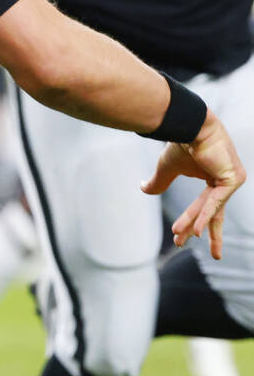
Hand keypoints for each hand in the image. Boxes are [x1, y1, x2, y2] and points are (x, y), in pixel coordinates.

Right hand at [141, 109, 245, 259]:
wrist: (187, 126)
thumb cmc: (180, 143)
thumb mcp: (167, 169)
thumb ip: (158, 182)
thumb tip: (142, 189)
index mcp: (214, 180)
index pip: (205, 208)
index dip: (190, 222)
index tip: (179, 238)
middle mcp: (226, 181)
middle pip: (212, 213)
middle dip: (202, 232)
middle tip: (197, 250)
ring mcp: (232, 180)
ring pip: (212, 209)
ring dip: (196, 225)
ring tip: (185, 240)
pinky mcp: (233, 178)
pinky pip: (216, 203)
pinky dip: (204, 216)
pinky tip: (195, 230)